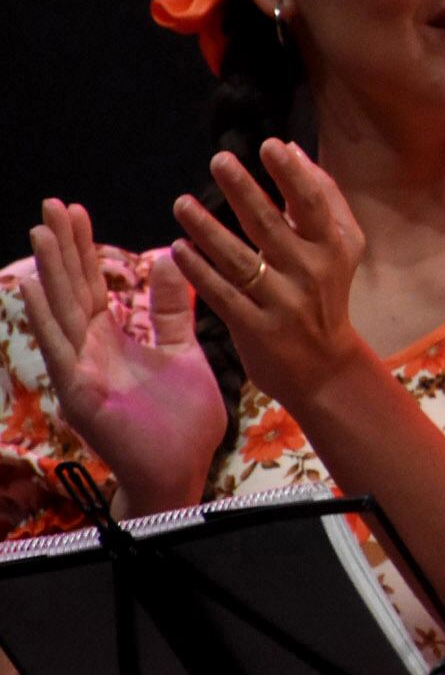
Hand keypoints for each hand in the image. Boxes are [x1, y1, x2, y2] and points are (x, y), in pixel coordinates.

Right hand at [21, 199, 221, 514]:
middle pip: (72, 289)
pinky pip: (61, 349)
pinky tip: (32, 287)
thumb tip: (170, 260)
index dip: (83, 248)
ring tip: (41, 230)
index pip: (92, 284)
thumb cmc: (182, 420)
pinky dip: (46, 317)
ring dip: (50, 271)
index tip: (75, 211)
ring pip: (62, 311)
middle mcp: (89, 351)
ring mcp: (81, 371)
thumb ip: (172, 312)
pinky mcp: (81, 392)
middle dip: (63, 247)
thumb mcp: (182, 352)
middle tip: (53, 203)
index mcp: (112, 341)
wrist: (182, 471)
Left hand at [170, 140, 373, 409]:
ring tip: (181, 203)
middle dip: (244, 190)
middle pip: (271, 225)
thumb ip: (324, 198)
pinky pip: (221, 294)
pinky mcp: (256, 328)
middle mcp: (309, 272)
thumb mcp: (341, 247)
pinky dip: (198, 271)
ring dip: (207, 229)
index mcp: (332, 247)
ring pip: (239, 259)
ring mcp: (282, 302)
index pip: (313, 203)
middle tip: (219, 160)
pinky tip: (177, 249)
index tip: (270, 145)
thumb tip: (292, 149)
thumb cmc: (327, 293)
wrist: (324, 367)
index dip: (293, 174)